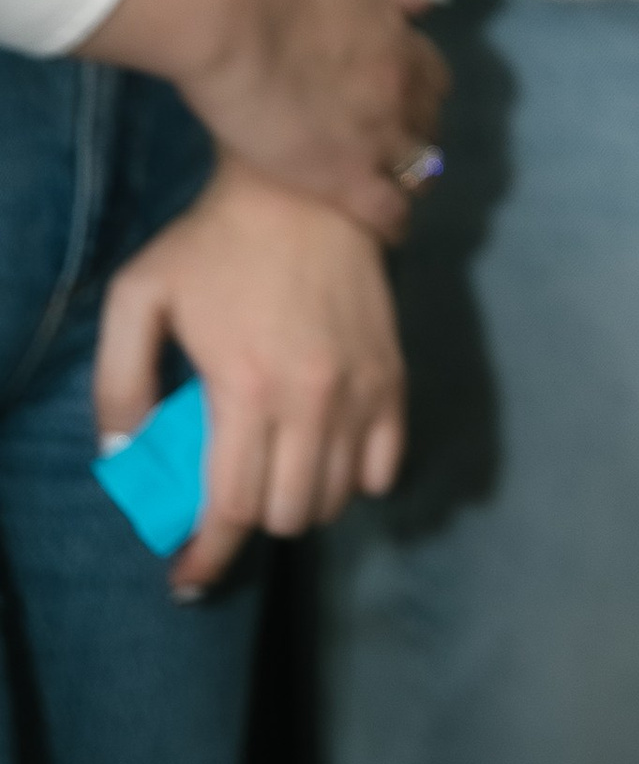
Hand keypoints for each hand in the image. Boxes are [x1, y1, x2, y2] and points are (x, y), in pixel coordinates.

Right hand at [81, 0, 447, 242]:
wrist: (235, 17)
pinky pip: (388, 212)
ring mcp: (378, 135)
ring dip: (409, 182)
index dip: (421, 95)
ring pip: (418, 172)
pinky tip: (387, 235)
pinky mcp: (345, 177)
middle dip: (416, 137)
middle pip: (429, 126)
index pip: (433, 79)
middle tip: (393, 152)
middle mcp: (401, 90)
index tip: (406, 105)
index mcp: (398, 41)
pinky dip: (393, 224)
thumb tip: (424, 3)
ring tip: (392, 197)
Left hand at [94, 158, 404, 594]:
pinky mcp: (394, 374)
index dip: (208, 555)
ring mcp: (361, 389)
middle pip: (287, 515)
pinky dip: (355, 481)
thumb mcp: (139, 296)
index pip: (233, 510)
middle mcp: (312, 400)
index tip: (187, 577)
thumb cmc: (214, 243)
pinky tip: (326, 458)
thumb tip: (125, 457)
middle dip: (250, 521)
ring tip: (273, 473)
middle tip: (229, 496)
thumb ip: (119, 382)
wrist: (306, 186)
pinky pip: (384, 466)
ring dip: (298, 502)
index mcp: (247, 388)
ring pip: (335, 498)